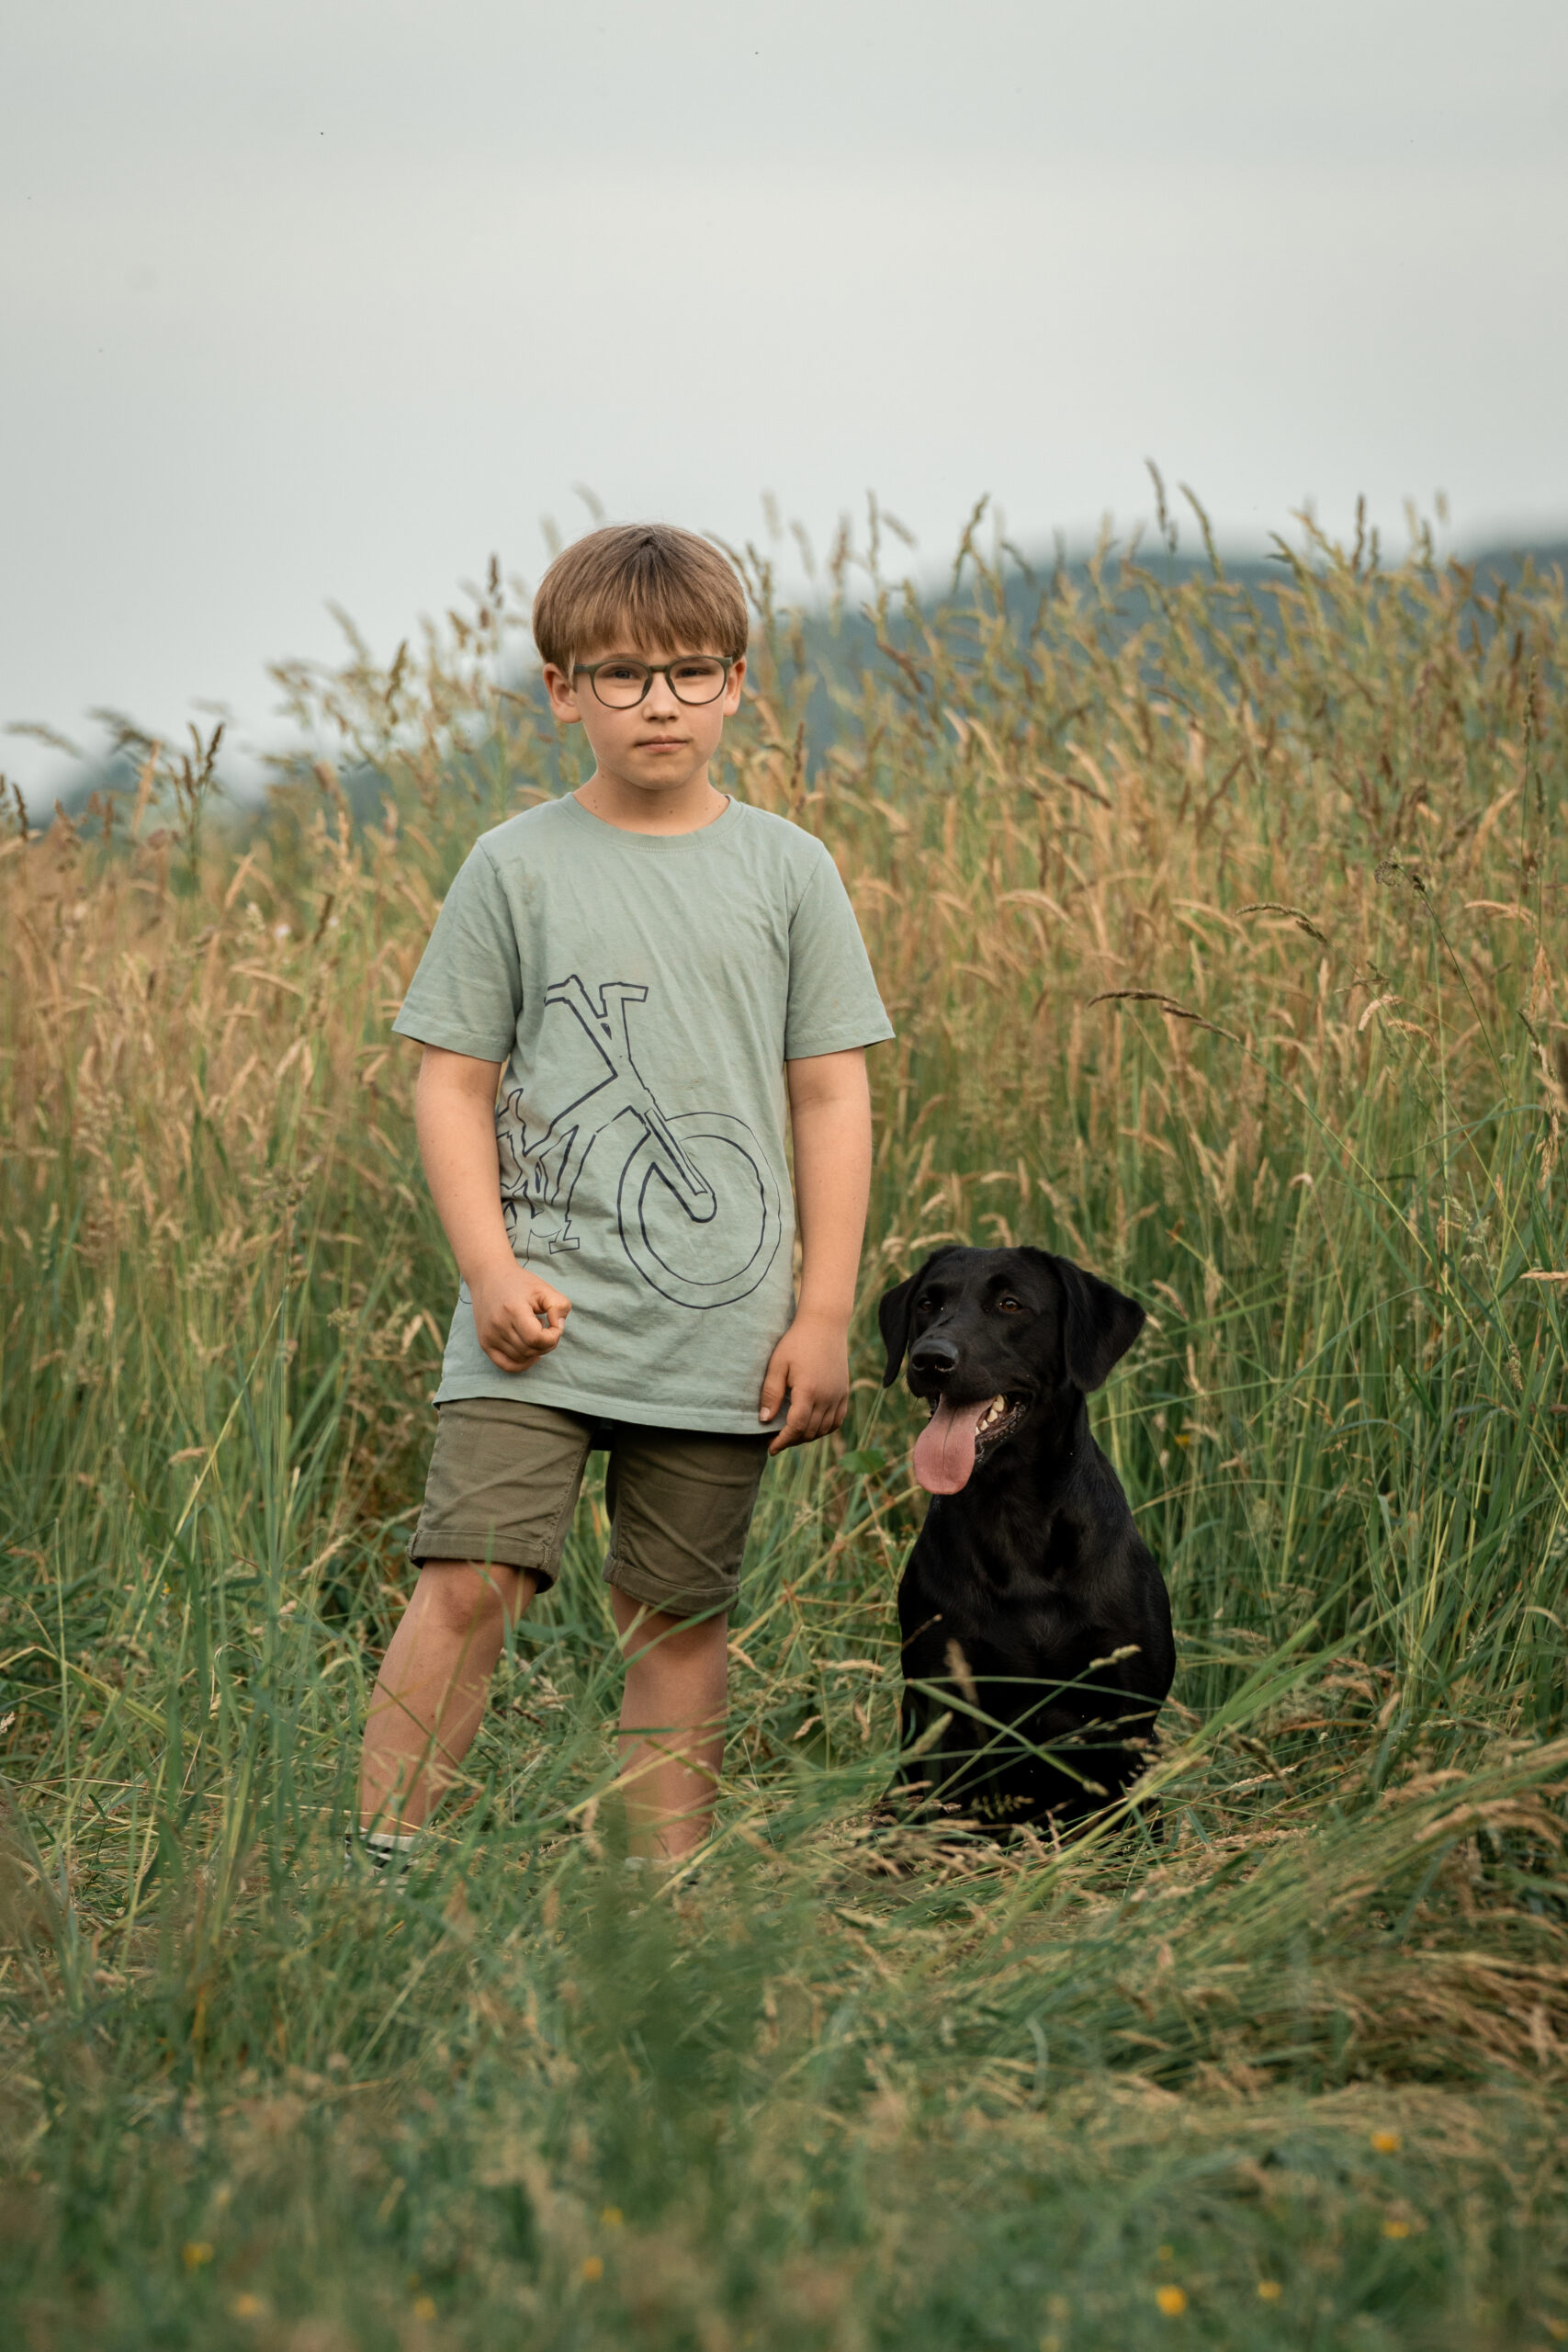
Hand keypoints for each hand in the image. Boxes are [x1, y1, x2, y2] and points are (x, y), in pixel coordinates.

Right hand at [468, 1261, 571, 1373]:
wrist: (489, 1277)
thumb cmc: (520, 1283)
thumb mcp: (544, 1289)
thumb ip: (560, 1306)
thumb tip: (558, 1328)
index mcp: (513, 1310)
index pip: (537, 1339)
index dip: (553, 1336)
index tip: (554, 1324)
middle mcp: (498, 1325)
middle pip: (530, 1350)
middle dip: (547, 1343)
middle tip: (547, 1328)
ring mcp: (489, 1336)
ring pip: (521, 1358)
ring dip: (535, 1350)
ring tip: (534, 1331)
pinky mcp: (485, 1343)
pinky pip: (506, 1365)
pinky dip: (522, 1364)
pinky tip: (531, 1354)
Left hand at [759, 1311, 850, 1455]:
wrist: (824, 1325)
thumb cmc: (796, 1342)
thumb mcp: (777, 1365)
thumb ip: (771, 1393)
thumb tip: (765, 1420)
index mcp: (808, 1391)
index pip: (796, 1427)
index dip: (782, 1441)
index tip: (771, 1448)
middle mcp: (827, 1397)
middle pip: (809, 1431)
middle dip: (792, 1440)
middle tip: (776, 1440)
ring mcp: (838, 1395)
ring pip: (824, 1429)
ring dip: (807, 1436)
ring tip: (791, 1434)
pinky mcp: (844, 1392)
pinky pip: (837, 1420)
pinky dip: (825, 1429)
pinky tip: (812, 1427)